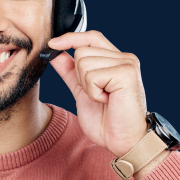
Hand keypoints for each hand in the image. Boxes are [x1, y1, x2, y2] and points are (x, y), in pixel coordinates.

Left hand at [47, 30, 148, 158]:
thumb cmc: (107, 121)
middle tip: (98, 95)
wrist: (123, 142)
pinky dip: (94, 93)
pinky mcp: (126, 73)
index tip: (52, 45)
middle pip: (81, 51)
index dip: (71, 38)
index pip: (91, 37)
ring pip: (83, 62)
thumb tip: (54, 53)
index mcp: (116, 60)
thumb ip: (70, 72)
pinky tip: (108, 101)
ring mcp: (127, 64)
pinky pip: (92, 76)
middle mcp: (125, 58)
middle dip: (80, 77)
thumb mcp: (82, 92)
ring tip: (104, 99)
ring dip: (87, 87)